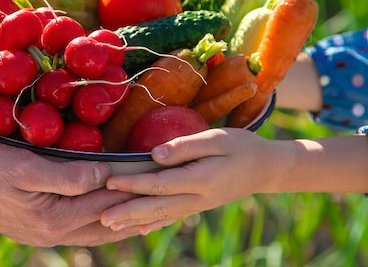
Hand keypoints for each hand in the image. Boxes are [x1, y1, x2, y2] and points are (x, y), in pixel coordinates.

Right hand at [0, 142, 141, 245]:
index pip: (103, 205)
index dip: (130, 192)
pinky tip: (109, 218)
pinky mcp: (40, 231)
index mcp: (54, 220)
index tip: (155, 180)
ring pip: (95, 233)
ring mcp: (46, 236)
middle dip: (136, 218)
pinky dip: (101, 224)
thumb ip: (67, 175)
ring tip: (148, 218)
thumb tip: (103, 176)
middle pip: (105, 227)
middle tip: (167, 209)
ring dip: (122, 225)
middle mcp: (54, 234)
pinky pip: (80, 231)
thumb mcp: (26, 167)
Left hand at [100, 128, 289, 234]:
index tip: (110, 182)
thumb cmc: (241, 147)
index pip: (160, 184)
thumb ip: (186, 146)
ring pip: (160, 215)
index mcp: (201, 180)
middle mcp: (197, 198)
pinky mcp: (198, 206)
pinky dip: (153, 223)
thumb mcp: (218, 138)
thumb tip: (155, 153)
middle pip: (156, 206)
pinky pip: (172, 217)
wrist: (266, 169)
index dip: (133, 183)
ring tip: (110, 225)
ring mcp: (197, 205)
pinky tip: (139, 229)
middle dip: (127, 212)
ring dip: (134, 220)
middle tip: (100, 217)